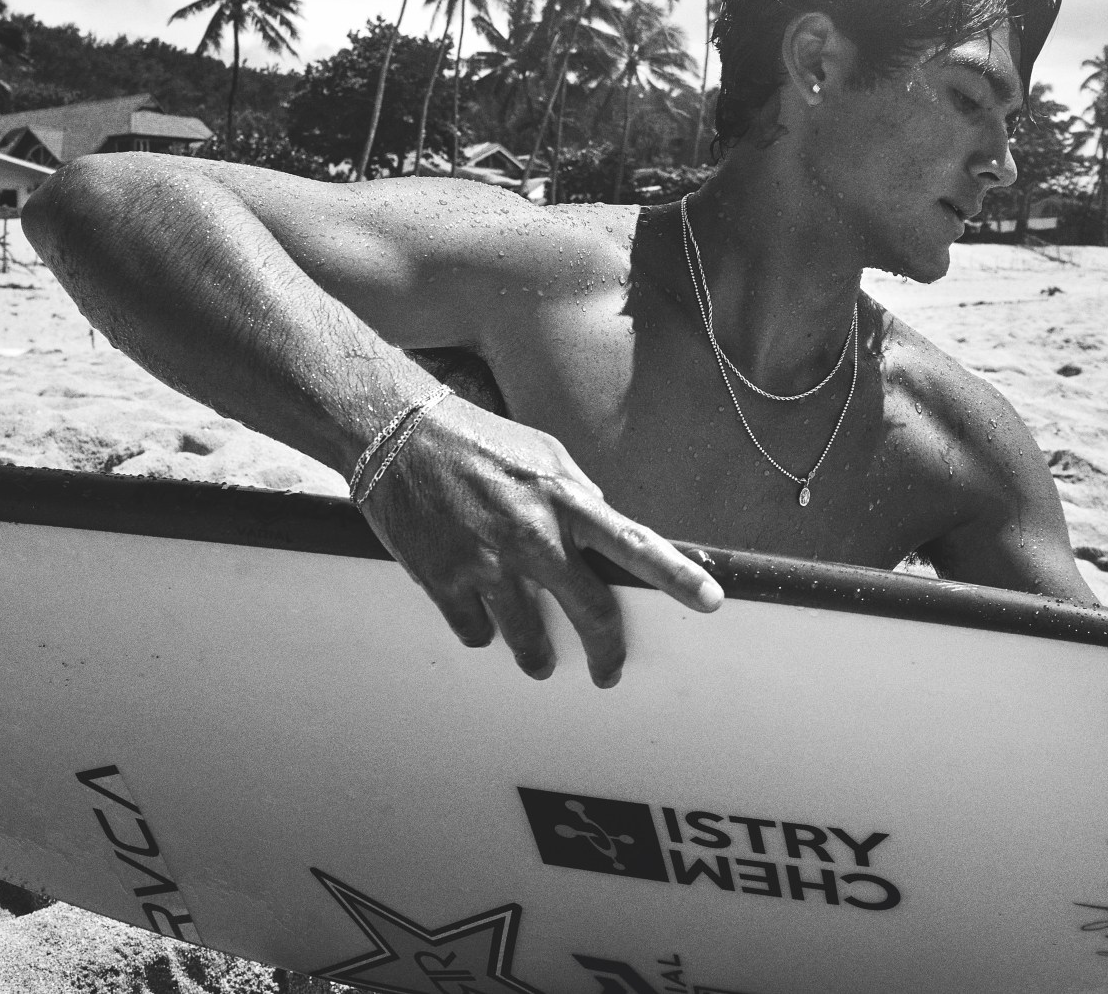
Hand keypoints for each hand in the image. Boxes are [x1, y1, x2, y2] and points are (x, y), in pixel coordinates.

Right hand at [357, 394, 722, 685]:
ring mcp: (487, 562)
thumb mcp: (541, 452)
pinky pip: (477, 634)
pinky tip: (479, 616)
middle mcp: (532, 534)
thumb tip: (600, 524)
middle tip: (609, 673)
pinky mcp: (444, 581)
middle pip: (589, 612)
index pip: (634, 542)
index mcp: (563, 497)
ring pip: (529, 641)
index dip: (677, 575)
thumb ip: (576, 492)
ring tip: (537, 658)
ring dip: (536, 655)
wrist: (396, 434)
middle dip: (606, 652)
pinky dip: (482, 631)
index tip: (712, 601)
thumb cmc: (474, 439)